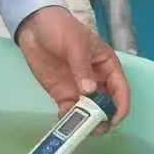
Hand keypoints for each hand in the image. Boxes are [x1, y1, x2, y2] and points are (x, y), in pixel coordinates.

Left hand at [14, 5, 130, 126]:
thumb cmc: (60, 28)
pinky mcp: (63, 93)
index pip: (121, 89)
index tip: (114, 119)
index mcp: (107, 65)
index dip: (120, 106)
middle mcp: (97, 80)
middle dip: (104, 118)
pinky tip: (64, 120)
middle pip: (107, 105)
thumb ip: (82, 67)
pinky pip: (70, 110)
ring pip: (90, 111)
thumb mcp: (75, 43)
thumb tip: (90, 91)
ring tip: (80, 128)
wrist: (33, 26)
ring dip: (87, 121)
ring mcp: (79, 88)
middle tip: (95, 128)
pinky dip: (69, 118)